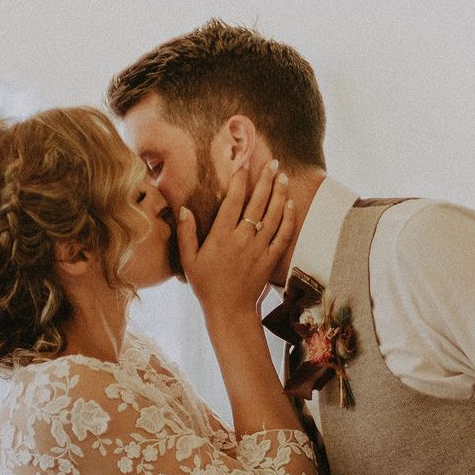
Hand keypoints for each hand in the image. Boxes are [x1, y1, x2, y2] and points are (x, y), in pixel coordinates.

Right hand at [178, 160, 293, 316]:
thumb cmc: (206, 286)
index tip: (243, 164)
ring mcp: (259, 248)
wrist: (230, 311)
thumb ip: (186, 233)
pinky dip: (288, 218)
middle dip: (265, 180)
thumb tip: (184, 209)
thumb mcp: (188, 260)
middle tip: (272, 163)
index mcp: (221, 236)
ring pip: (273, 215)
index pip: (232, 201)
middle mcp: (242, 239)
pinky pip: (283, 234)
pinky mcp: (271, 259)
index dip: (239, 180)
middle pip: (257, 203)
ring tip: (283, 176)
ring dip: (279, 193)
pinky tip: (290, 204)